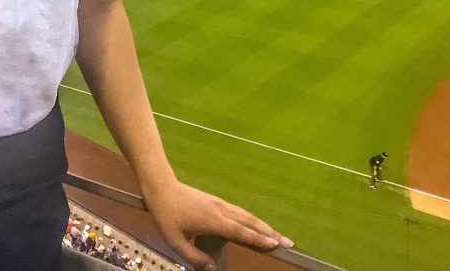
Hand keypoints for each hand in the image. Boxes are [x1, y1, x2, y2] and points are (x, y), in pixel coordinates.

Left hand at [143, 178, 292, 269]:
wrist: (161, 187)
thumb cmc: (166, 215)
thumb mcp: (175, 241)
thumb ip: (194, 257)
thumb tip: (210, 269)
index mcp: (213, 220)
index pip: (240, 231)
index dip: (258, 238)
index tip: (274, 243)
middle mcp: (221, 210)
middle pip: (250, 221)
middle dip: (269, 232)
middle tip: (287, 242)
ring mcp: (220, 204)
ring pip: (246, 215)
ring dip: (263, 225)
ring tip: (277, 235)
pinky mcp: (217, 202)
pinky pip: (239, 212)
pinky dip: (251, 220)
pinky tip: (255, 226)